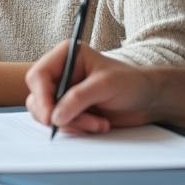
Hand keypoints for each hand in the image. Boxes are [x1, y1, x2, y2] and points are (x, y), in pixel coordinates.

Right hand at [24, 41, 159, 132]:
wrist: (147, 100)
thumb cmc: (131, 83)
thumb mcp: (106, 85)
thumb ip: (79, 98)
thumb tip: (55, 116)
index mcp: (66, 56)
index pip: (38, 76)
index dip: (41, 97)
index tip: (51, 116)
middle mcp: (60, 73)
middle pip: (38, 98)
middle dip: (59, 114)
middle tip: (82, 123)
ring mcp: (63, 93)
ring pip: (47, 114)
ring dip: (72, 124)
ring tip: (97, 123)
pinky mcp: (69, 110)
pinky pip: (60, 124)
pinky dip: (77, 128)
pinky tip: (98, 124)